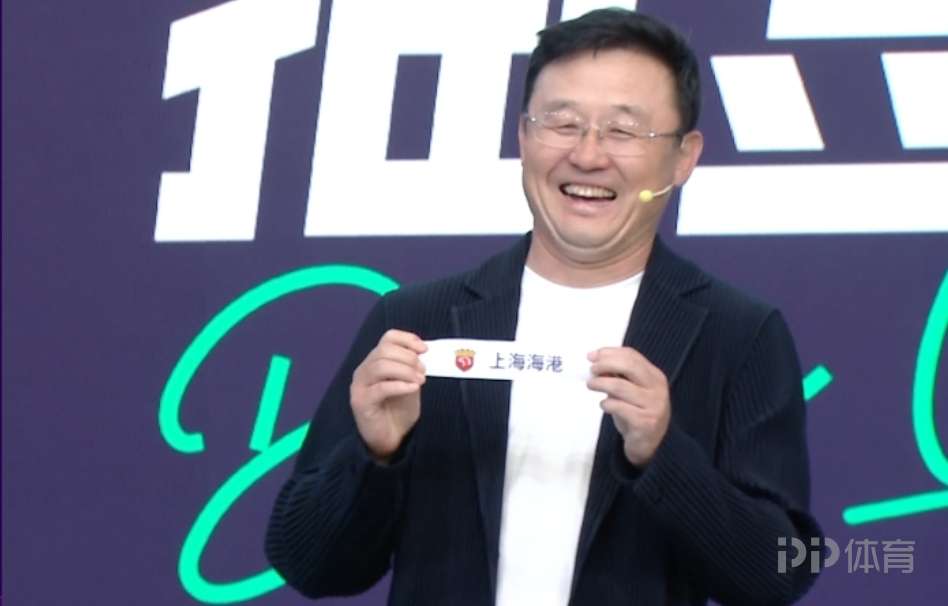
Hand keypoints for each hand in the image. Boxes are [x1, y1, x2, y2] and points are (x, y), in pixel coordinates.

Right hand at [350, 329, 426, 461]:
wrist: (391, 439)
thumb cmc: (399, 411)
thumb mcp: (410, 383)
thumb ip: (412, 368)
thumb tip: (423, 352)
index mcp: (376, 361)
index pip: (388, 338)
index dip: (407, 339)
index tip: (424, 349)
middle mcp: (364, 370)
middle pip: (384, 350)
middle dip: (408, 358)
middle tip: (423, 371)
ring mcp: (360, 386)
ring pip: (380, 366)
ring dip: (405, 370)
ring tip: (420, 381)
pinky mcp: (361, 402)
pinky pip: (380, 388)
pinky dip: (400, 385)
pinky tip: (412, 388)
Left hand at [586, 347, 670, 466]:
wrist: (650, 445)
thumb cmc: (636, 414)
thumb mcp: (629, 392)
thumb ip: (618, 376)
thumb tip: (595, 360)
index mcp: (655, 376)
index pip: (632, 356)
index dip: (610, 352)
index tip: (591, 355)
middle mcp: (657, 388)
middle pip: (629, 366)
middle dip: (605, 364)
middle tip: (591, 370)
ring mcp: (653, 405)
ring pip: (620, 386)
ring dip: (601, 383)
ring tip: (591, 385)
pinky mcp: (645, 422)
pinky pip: (619, 407)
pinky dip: (607, 403)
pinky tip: (604, 405)